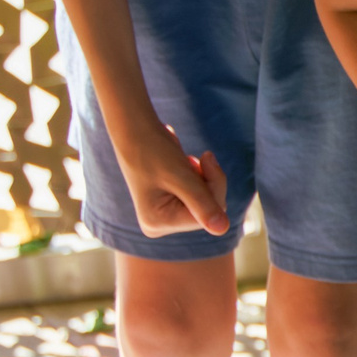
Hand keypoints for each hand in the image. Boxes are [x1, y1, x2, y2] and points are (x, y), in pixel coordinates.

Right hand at [114, 117, 231, 238]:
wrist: (134, 126)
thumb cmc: (153, 148)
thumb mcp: (180, 175)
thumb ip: (203, 203)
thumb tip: (222, 230)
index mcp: (157, 223)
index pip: (207, 215)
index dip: (214, 185)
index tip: (207, 155)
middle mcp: (159, 225)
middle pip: (207, 210)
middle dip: (208, 181)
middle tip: (197, 156)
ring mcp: (163, 215)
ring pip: (205, 201)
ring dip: (202, 176)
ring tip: (183, 160)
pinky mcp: (168, 204)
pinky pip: (197, 194)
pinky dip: (196, 175)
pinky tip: (181, 163)